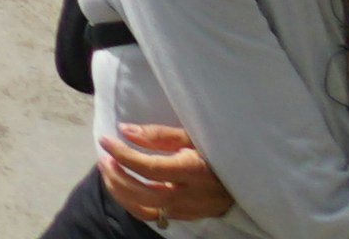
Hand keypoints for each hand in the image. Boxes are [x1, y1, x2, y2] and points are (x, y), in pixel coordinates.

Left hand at [100, 124, 230, 222]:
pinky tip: (122, 188)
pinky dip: (132, 203)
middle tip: (104, 157)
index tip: (105, 140)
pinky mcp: (185, 217)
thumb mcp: (192, 136)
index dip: (122, 154)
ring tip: (108, 172)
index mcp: (193, 171)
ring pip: (144, 210)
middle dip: (116, 176)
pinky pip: (153, 216)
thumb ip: (158, 135)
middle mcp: (190, 195)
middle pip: (143, 194)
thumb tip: (125, 130)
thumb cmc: (215, 152)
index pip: (149, 168)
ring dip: (120, 192)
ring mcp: (188, 210)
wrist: (245, 179)